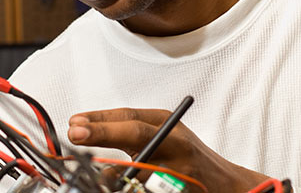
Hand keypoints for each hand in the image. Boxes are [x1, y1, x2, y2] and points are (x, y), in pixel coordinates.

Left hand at [67, 108, 268, 192]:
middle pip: (134, 133)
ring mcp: (178, 167)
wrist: (225, 184)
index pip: (128, 116)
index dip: (99, 119)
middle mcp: (174, 142)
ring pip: (136, 168)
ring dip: (111, 173)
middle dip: (102, 132)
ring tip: (99, 178)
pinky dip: (128, 188)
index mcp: (167, 124)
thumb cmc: (186, 158)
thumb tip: (83, 131)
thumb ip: (128, 134)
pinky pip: (144, 189)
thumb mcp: (161, 136)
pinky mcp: (178, 189)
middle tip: (76, 133)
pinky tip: (120, 187)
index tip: (75, 122)